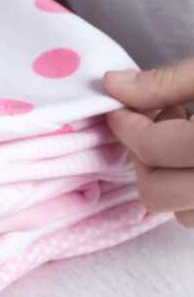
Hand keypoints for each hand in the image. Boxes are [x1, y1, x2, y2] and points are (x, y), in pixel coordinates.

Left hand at [104, 59, 193, 226]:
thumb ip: (169, 81)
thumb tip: (111, 83)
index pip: (155, 148)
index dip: (128, 127)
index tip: (121, 112)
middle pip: (157, 192)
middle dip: (146, 159)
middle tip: (162, 123)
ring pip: (180, 215)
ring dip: (171, 180)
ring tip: (188, 139)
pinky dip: (189, 195)